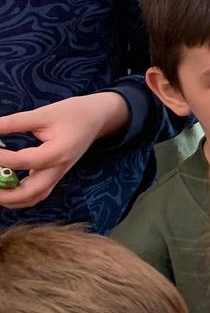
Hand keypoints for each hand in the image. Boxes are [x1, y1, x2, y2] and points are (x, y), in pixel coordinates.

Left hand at [0, 93, 128, 207]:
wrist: (97, 118)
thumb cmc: (73, 113)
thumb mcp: (44, 113)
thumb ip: (15, 122)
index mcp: (58, 153)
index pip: (23, 161)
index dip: (0, 158)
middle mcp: (58, 169)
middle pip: (29, 194)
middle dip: (3, 194)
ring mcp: (57, 175)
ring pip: (32, 198)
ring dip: (10, 199)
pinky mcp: (54, 175)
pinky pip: (35, 193)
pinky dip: (17, 195)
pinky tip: (4, 185)